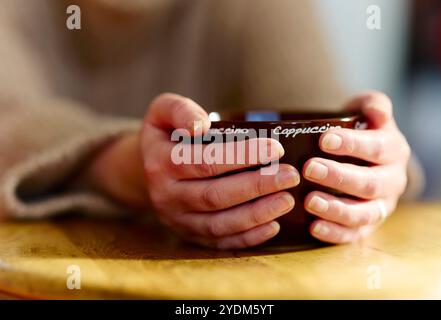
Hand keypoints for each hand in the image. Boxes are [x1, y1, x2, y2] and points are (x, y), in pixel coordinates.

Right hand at [139, 93, 299, 248]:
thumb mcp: (163, 111)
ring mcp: (177, 220)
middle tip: (290, 175)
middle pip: (214, 196)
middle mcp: (166, 196)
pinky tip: (273, 225)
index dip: (241, 157)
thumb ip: (180, 110)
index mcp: (160, 163)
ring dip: (256, 215)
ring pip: (219, 224)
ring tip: (287, 200)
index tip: (275, 148)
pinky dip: (247, 238)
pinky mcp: (189, 234)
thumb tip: (201, 126)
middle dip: (256, 186)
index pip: (204, 162)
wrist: (149, 168)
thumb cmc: (167, 134)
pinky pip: (220, 243)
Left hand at [303, 91, 410, 243]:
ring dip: (336, 209)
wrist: (362, 157)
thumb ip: (373, 105)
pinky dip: (335, 233)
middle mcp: (391, 181)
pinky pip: (354, 235)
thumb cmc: (359, 132)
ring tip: (309, 201)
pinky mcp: (366, 226)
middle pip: (369, 183)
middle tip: (309, 169)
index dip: (352, 145)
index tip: (324, 139)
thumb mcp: (366, 112)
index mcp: (393, 151)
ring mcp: (380, 206)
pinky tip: (313, 227)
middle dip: (338, 177)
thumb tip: (378, 112)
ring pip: (364, 214)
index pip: (377, 148)